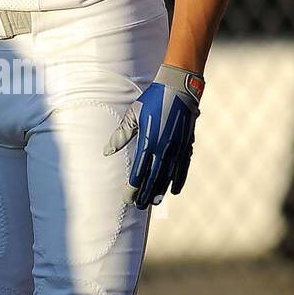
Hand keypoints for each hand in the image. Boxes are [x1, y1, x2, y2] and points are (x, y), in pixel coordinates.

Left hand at [103, 64, 203, 207]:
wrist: (179, 88)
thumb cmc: (152, 100)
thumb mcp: (133, 115)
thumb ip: (120, 136)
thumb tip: (107, 152)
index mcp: (148, 141)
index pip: (139, 171)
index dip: (133, 187)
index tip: (127, 198)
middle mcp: (163, 148)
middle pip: (153, 177)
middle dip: (145, 193)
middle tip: (138, 206)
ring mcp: (176, 148)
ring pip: (168, 175)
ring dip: (160, 191)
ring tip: (153, 203)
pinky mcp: (186, 145)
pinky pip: (183, 167)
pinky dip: (179, 180)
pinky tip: (174, 191)